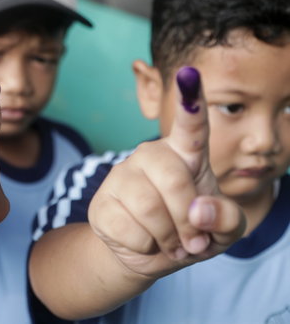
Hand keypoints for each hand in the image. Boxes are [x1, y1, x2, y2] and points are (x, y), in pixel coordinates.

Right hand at [88, 66, 244, 277]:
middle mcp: (150, 156)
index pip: (191, 124)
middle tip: (193, 241)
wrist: (149, 255)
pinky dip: (144, 246)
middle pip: (173, 179)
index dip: (190, 100)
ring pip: (148, 207)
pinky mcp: (101, 202)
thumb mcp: (223, 231)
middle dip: (188, 220)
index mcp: (185, 154)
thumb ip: (226, 219)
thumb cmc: (191, 233)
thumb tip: (198, 210)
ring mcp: (121, 176)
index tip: (189, 73)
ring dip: (167, 237)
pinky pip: (127, 227)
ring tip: (171, 243)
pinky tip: (144, 241)